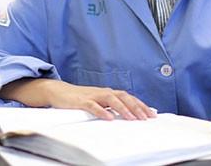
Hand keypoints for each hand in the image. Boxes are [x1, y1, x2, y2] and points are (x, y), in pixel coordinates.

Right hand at [0, 78, 156, 120]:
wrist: (58, 92)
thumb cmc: (80, 99)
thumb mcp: (98, 102)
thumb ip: (112, 107)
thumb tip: (129, 115)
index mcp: (109, 93)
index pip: (129, 97)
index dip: (141, 105)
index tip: (152, 115)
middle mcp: (103, 92)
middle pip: (124, 96)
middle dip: (136, 107)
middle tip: (146, 118)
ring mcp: (92, 95)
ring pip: (111, 99)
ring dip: (123, 109)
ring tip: (132, 118)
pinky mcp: (81, 101)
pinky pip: (93, 106)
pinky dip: (102, 112)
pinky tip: (109, 118)